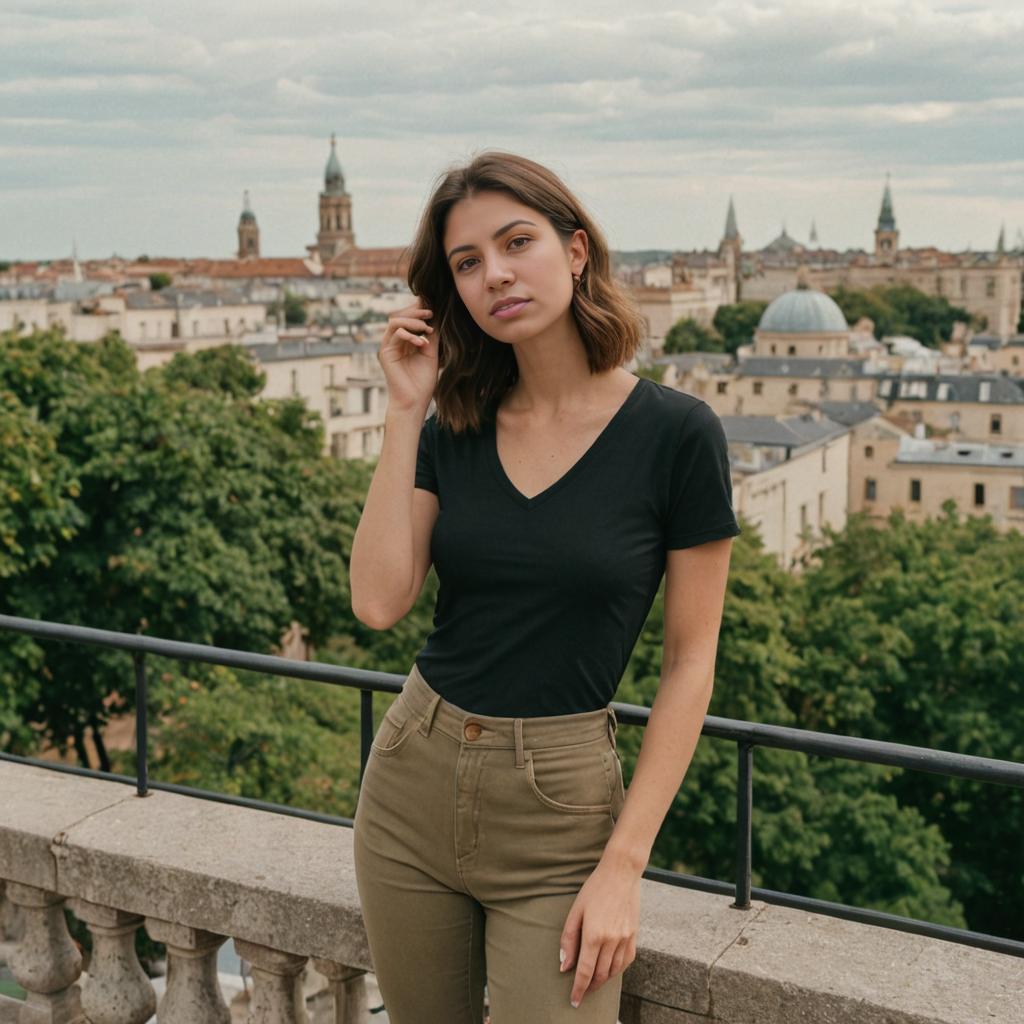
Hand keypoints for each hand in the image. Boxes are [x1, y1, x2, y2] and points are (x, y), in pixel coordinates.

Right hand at [378, 298, 437, 411]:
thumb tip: (434, 314)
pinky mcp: (385, 353)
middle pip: (400, 315)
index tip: (433, 309)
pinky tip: (421, 342)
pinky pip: (395, 334)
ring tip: (426, 329)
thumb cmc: (423, 381)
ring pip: (395, 321)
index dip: (418, 310)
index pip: (408, 318)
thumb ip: (431, 334)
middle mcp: (395, 341)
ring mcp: (389, 346)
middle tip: (430, 313)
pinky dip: (409, 334)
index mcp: (405, 340)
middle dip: (415, 311)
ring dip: (412, 321)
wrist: (414, 401)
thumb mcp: (431, 352)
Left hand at [559, 860, 639, 1008]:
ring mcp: (626, 938)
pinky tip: (610, 969)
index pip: (585, 972)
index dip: (579, 989)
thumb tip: (564, 965)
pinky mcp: (634, 934)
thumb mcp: (575, 911)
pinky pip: (627, 961)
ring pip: (614, 971)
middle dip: (590, 988)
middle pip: (600, 975)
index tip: (574, 1001)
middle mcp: (612, 940)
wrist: (621, 872)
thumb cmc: (594, 888)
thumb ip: (569, 940)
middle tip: (581, 993)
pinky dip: (617, 969)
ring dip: (603, 980)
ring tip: (593, 983)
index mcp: (594, 935)